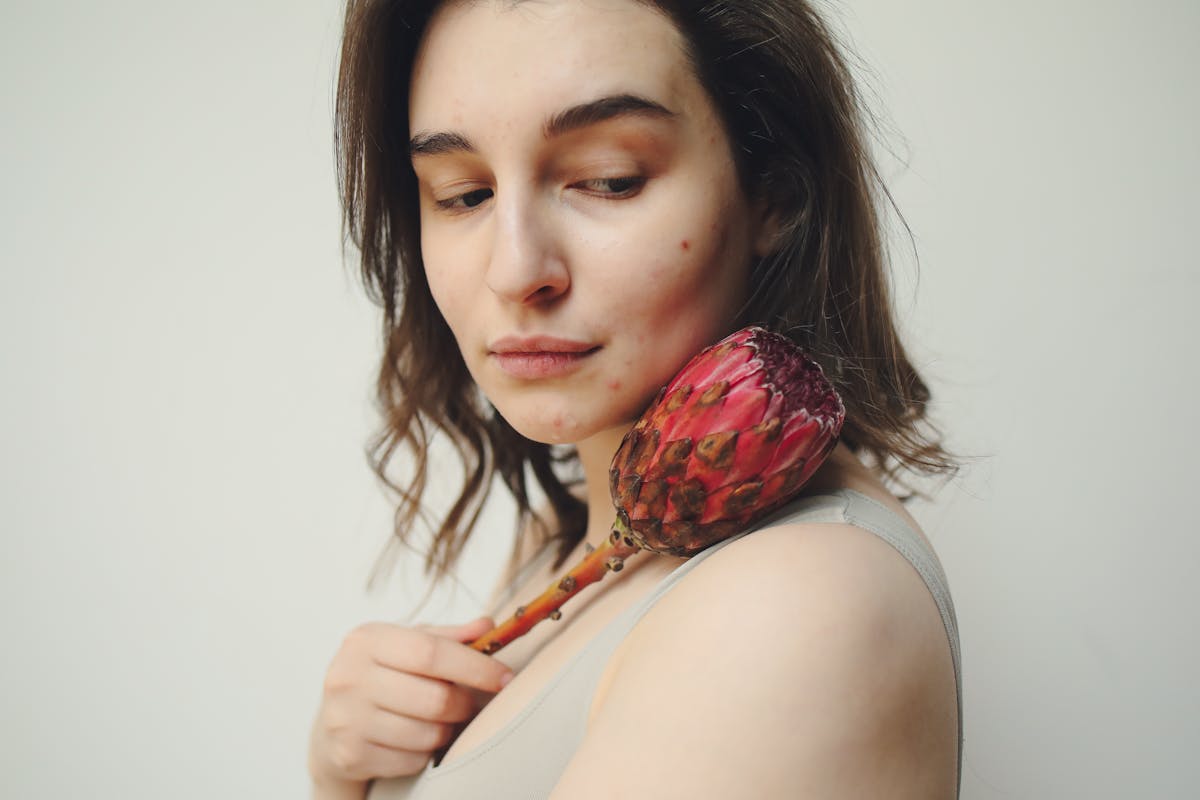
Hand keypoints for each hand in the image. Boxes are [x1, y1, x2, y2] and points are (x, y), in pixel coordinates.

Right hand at [308, 617, 512, 793]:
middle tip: (468, 703)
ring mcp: (345, 718)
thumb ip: (448, 636)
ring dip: (445, 730)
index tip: (504, 677)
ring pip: (427, 734)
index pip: (431, 652)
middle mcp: (349, 676)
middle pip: (435, 699)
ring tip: (438, 720)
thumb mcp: (406, 646)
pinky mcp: (349, 755)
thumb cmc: (381, 676)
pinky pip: (413, 760)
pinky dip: (425, 753)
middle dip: (464, 704)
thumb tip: (488, 625)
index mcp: (366, 640)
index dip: (475, 667)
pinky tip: (414, 739)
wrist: (331, 725)